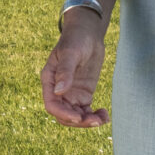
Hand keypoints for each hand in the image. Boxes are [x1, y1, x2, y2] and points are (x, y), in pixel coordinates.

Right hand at [39, 11, 109, 126]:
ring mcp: (71, 94)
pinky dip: (95, 117)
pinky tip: (104, 114)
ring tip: (103, 118)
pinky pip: (86, 112)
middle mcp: (58, 90)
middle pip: (64, 115)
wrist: (88, 33)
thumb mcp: (71, 52)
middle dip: (79, 121)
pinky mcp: (83, 95)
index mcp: (49, 80)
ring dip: (88, 122)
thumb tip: (59, 91)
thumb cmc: (76, 39)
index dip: (63, 114)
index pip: (52, 105)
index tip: (79, 117)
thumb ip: (65, 71)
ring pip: (76, 116)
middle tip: (96, 120)